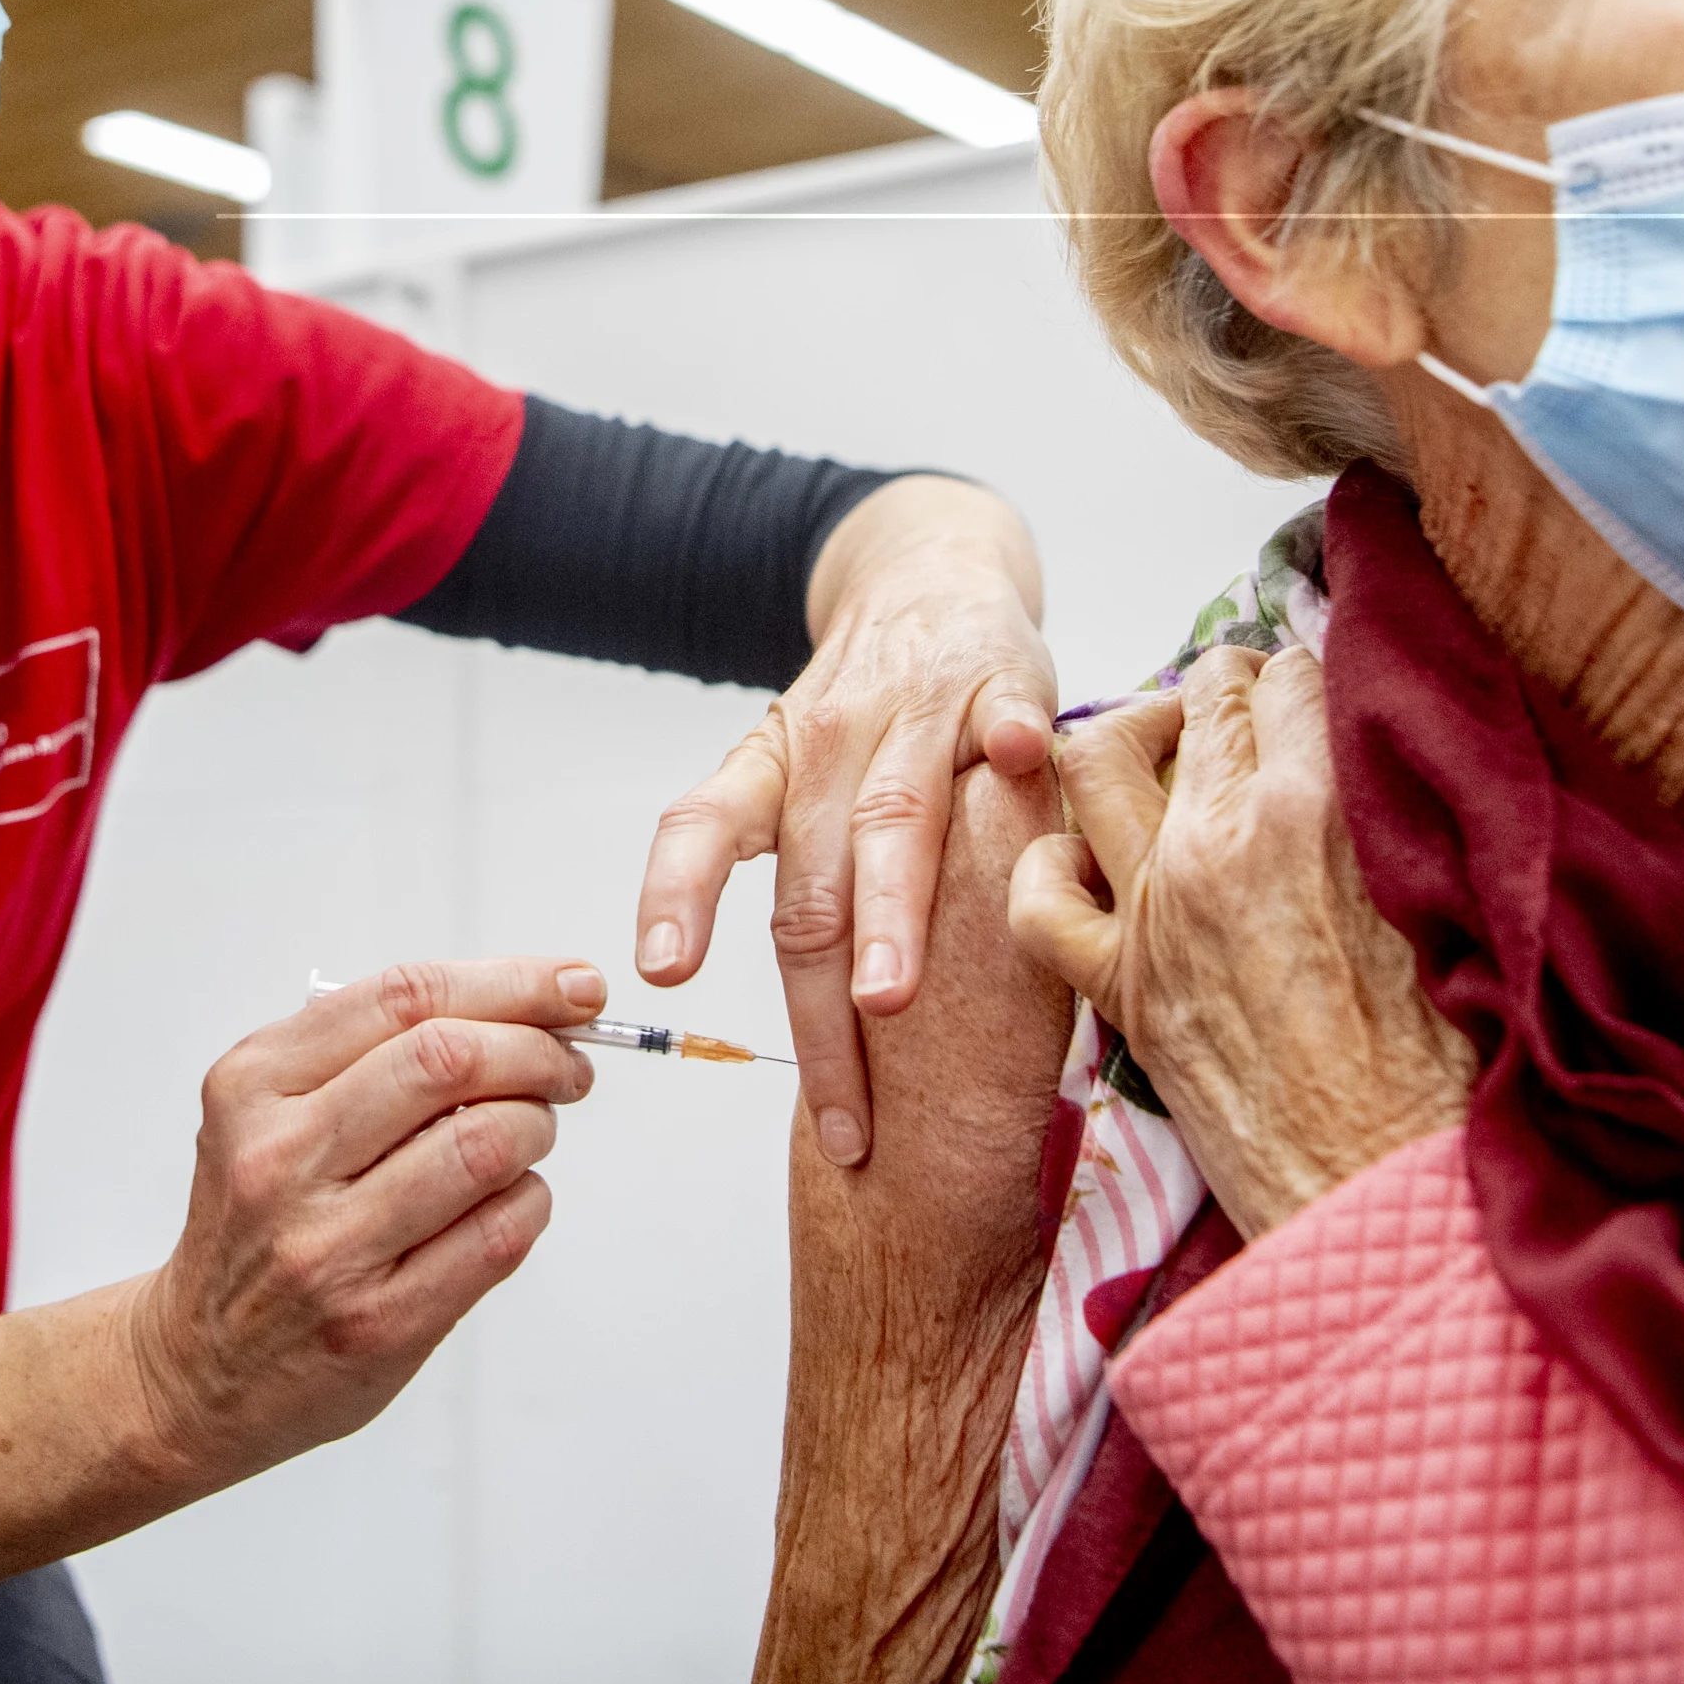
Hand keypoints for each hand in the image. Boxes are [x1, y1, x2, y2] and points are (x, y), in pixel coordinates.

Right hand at [125, 958, 598, 1484]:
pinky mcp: (380, 1323)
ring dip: (536, 1127)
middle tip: (567, 1067)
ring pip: (485, 1145)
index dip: (510, 982)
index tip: (573, 986)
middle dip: (538, 1051)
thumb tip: (521, 1008)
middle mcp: (282, 1159)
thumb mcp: (265, 1114)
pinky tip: (511, 1200)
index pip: (403, 998)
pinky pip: (498, 1235)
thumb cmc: (256, 1227)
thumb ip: (366, 1052)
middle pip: (450, 1060)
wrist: (198, 1370)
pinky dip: (530, 1201)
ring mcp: (328, 1247)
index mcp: (253, 1086)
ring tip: (529, 1134)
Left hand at [634, 479, 1052, 1167]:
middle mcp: (828, 742)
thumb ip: (803, 882)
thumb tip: (819, 1040)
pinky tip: (1021, 756)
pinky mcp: (1003, 683)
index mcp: (768, 770)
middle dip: (821, 1008)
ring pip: (895, 823)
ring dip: (890, 911)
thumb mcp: (794, 775)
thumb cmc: (863, 710)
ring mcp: (917, 711)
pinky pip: (1006, 715)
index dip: (678, 898)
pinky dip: (1011, 738)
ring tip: (887, 994)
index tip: (662, 972)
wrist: (929, 571)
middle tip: (841, 1113)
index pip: (700, 830)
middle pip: (812, 884)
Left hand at [1003, 647, 1472, 1240]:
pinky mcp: (1118, 988)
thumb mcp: (1464, 908)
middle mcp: (1221, 841)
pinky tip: (1089, 869)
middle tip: (1257, 710)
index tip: (1322, 698)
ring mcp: (1155, 909)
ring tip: (1169, 749)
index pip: (1297, 677)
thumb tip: (1415, 766)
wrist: (1390, 1191)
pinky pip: (1038, 898)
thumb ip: (1421, 820)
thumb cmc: (1453, 1070)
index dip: (1311, 680)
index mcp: (1320, 810)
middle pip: (1205, 698)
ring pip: (1097, 759)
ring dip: (1130, 735)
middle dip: (1232, 689)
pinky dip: (1047, 869)